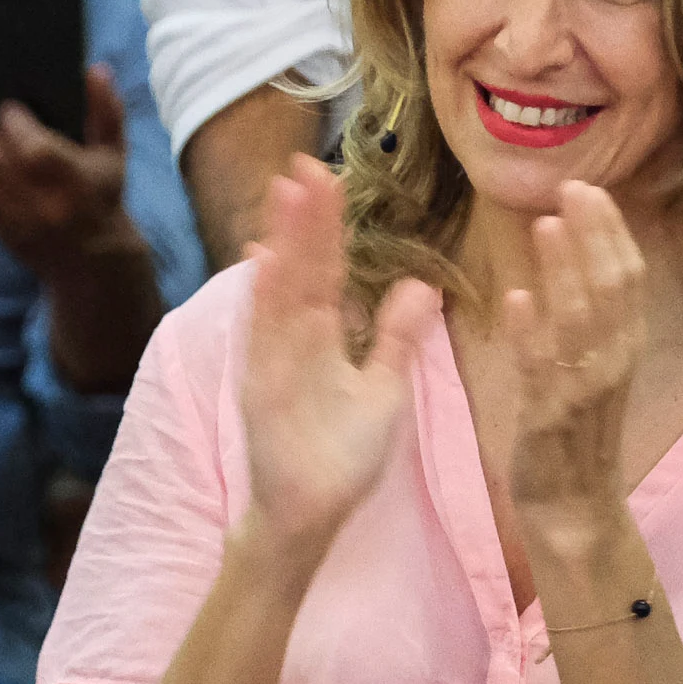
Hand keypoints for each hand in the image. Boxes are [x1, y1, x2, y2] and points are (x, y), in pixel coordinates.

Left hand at [0, 63, 138, 279]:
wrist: (91, 261)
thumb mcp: (113, 153)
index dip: (14, 123)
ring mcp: (15, 217)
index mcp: (70, 180)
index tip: (5, 103)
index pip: (33, 148)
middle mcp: (39, 201)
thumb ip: (107, 110)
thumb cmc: (102, 196)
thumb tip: (95, 70)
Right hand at [238, 154, 444, 551]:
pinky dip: (261, 302)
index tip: (327, 178)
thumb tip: (421, 285)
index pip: (325, 271)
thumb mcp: (384, 388)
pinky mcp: (262, 393)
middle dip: (303, 220)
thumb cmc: (342, 457)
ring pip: (279, 294)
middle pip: (300, 270)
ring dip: (281, 246)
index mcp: (321, 338)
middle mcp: (292, 342)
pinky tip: (262, 262)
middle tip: (306, 165)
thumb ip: (396, 337)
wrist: (310, 517)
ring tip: (286, 195)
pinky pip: (262, 341)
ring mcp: (273, 365)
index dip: (326, 226)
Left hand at [496, 181, 648, 553]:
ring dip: (564, 272)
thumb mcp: (591, 364)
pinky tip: (516, 300)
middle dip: (594, 235)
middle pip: (613, 287)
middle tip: (571, 188)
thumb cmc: (576, 430)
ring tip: (546, 226)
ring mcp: (584, 389)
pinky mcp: (550, 417)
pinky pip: (543, 370)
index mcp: (625, 345)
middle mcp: (614, 361)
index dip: (610, 230)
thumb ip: (584, 314)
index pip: (627, 275)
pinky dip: (531, 334)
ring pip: (581, 321)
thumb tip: (571, 252)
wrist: (575, 506)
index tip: (588, 188)